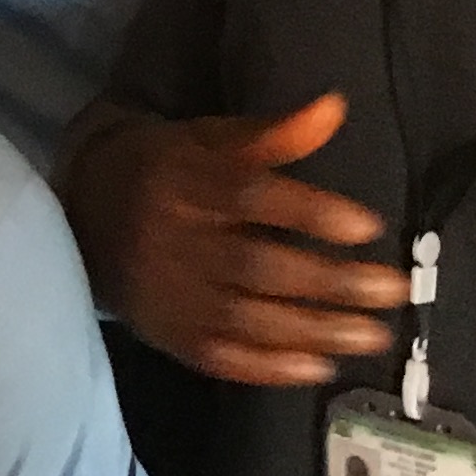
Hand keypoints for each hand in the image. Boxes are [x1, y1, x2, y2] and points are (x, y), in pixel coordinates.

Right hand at [64, 95, 399, 385]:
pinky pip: (221, 357)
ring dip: (315, 330)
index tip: (369, 226)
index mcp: (187, 182)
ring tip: (374, 334)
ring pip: (247, 319)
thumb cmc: (165, 168)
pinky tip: (319, 367)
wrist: (82, 213)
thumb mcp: (210, 137)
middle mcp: (177, 242)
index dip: (311, 214)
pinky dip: (270, 367)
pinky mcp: (167, 333)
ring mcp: (171, 294)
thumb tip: (335, 107)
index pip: (253, 198)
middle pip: (259, 267)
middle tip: (393, 290)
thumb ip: (273, 132)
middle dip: (331, 283)